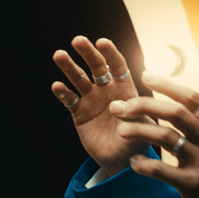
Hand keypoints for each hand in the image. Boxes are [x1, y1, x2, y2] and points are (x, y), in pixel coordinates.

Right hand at [51, 36, 153, 176]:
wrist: (121, 158)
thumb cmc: (136, 138)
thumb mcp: (141, 127)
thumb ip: (132, 114)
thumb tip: (116, 105)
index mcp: (125, 88)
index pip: (118, 66)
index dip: (111, 53)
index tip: (102, 42)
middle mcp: (107, 90)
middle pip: (96, 66)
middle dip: (88, 53)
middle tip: (78, 40)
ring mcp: (91, 99)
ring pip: (79, 79)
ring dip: (69, 67)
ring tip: (59, 55)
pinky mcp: (79, 113)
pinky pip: (70, 100)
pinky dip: (63, 93)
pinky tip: (57, 86)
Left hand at [111, 71, 198, 197]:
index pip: (193, 99)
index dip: (168, 85)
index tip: (147, 75)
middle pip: (174, 113)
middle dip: (145, 104)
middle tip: (123, 104)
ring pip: (165, 137)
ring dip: (139, 131)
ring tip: (121, 130)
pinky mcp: (191, 184)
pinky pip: (162, 171)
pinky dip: (144, 164)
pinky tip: (134, 161)